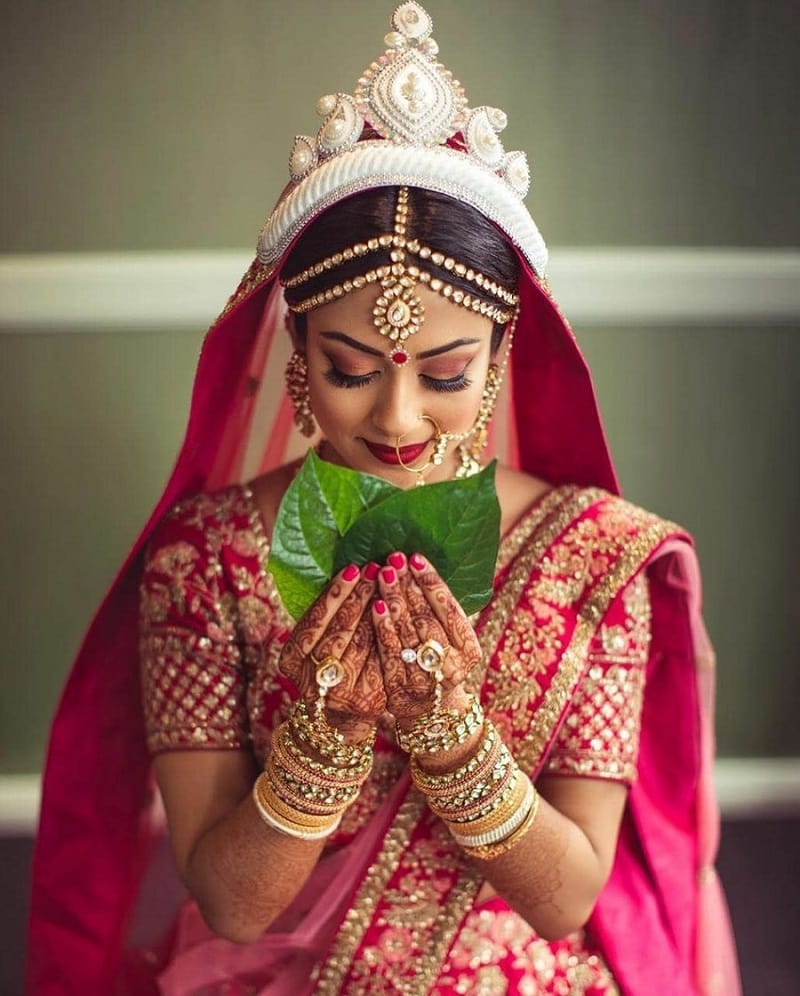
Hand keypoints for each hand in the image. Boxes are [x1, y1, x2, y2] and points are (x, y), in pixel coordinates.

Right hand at [278, 564, 385, 740]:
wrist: (337, 719)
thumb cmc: (325, 666)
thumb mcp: (311, 644)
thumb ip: (321, 617)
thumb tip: (349, 572)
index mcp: (290, 660)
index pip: (314, 621)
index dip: (334, 595)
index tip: (352, 569)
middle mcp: (312, 680)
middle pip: (340, 632)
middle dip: (360, 597)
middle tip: (376, 569)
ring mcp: (342, 694)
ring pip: (364, 644)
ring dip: (379, 610)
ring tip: (392, 582)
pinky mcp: (371, 700)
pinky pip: (384, 660)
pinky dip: (393, 633)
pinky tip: (402, 611)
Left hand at [371, 552, 482, 725]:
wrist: (431, 714)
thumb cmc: (439, 663)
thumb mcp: (451, 641)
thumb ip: (441, 613)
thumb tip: (419, 566)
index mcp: (470, 650)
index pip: (451, 609)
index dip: (432, 582)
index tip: (416, 557)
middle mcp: (452, 667)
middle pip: (427, 619)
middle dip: (408, 587)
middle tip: (394, 559)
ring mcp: (426, 681)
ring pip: (407, 634)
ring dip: (394, 601)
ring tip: (383, 574)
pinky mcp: (400, 690)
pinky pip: (389, 653)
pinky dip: (382, 628)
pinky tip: (374, 606)